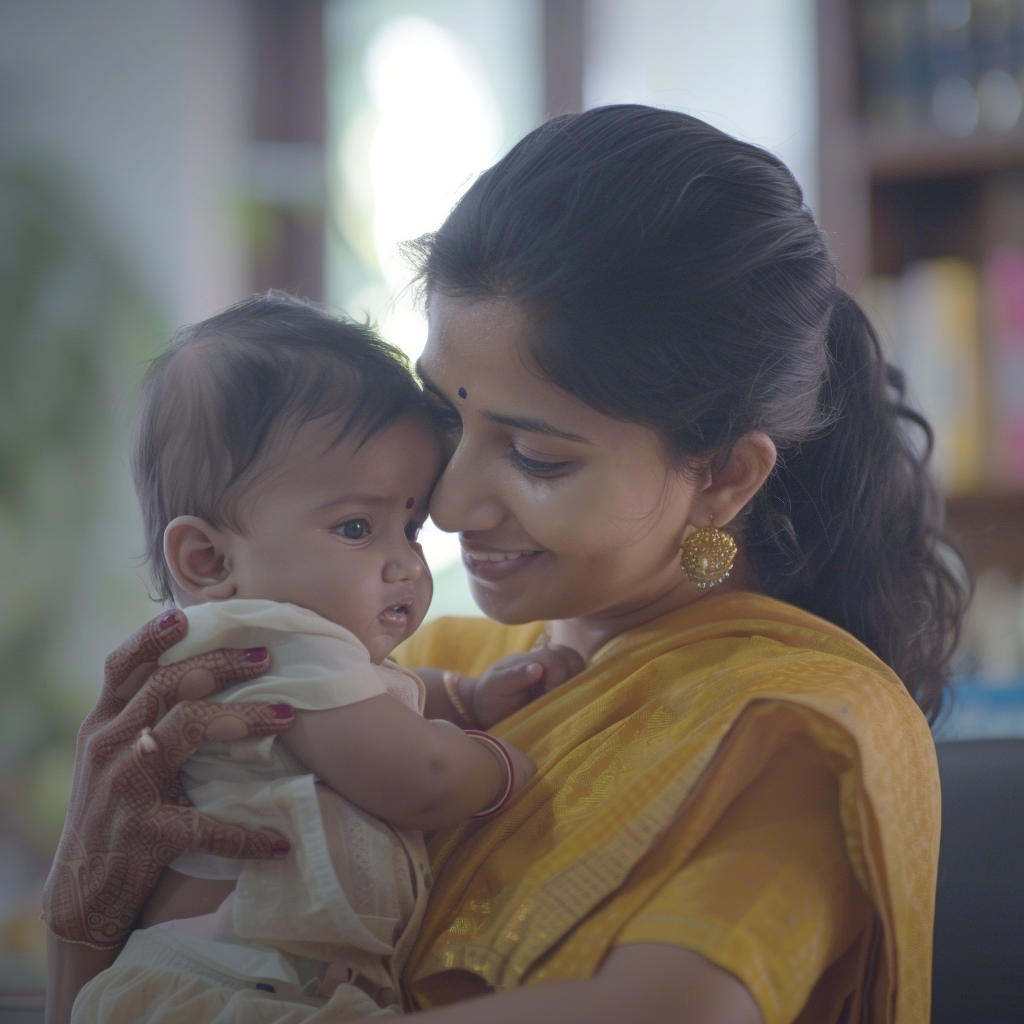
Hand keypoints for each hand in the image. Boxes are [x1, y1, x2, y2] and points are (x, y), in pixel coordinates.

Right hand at [42, 609, 294, 947]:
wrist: (81, 894)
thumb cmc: (113, 813)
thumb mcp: (116, 756)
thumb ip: (144, 716)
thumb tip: (202, 669)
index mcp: (103, 725)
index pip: (122, 667)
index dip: (153, 637)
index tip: (188, 615)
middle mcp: (109, 746)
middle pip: (168, 686)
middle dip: (221, 665)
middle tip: (267, 658)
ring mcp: (124, 787)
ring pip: (187, 731)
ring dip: (242, 719)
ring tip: (285, 715)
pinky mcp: (144, 833)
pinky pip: (203, 825)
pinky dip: (245, 833)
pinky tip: (278, 840)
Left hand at [471, 644, 585, 728]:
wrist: (484, 706)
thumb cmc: (489, 696)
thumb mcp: (496, 686)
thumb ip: (514, 676)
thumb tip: (537, 668)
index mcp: (529, 660)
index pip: (555, 658)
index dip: (558, 675)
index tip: (549, 692)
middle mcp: (543, 663)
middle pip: (571, 656)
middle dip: (572, 674)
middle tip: (559, 695)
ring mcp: (550, 673)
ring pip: (576, 665)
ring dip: (576, 679)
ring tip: (563, 697)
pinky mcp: (556, 684)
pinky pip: (575, 678)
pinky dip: (577, 686)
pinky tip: (566, 699)